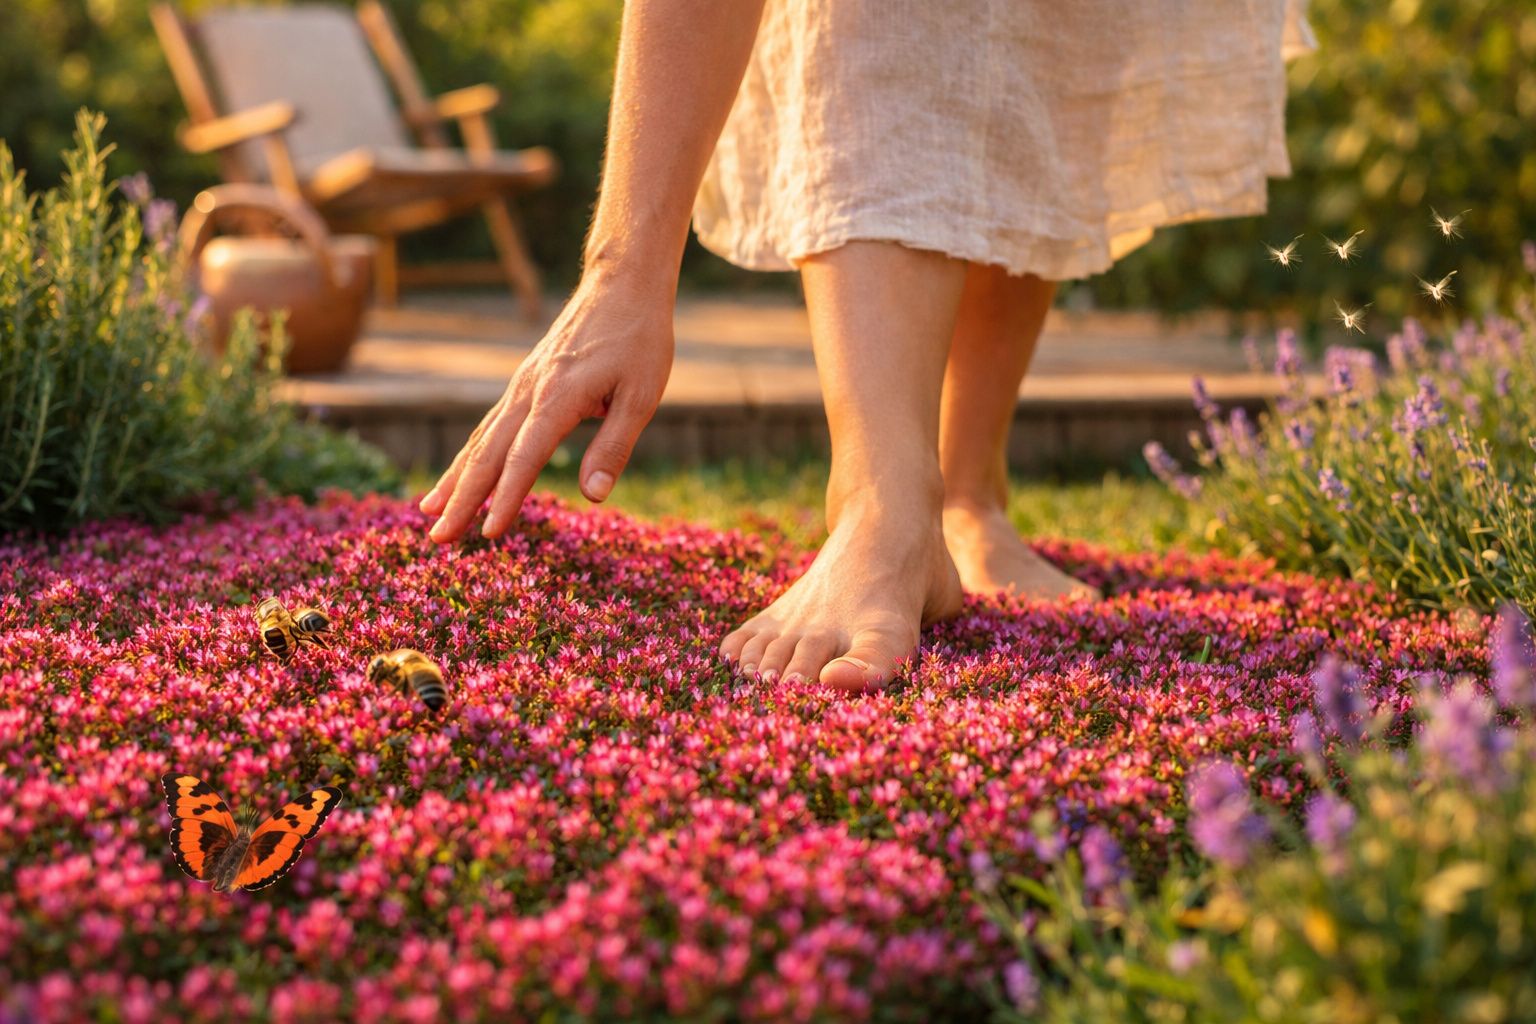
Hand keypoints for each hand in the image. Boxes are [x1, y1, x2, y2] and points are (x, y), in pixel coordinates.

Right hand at [419, 274, 673, 541]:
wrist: (621, 285)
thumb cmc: (639, 341)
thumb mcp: (642, 395)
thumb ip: (614, 446)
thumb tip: (593, 495)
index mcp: (559, 397)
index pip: (525, 458)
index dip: (506, 498)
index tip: (488, 534)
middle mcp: (529, 392)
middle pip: (488, 454)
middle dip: (461, 499)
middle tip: (438, 540)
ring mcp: (521, 386)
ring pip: (480, 440)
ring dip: (454, 479)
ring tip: (429, 513)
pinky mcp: (523, 384)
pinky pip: (489, 426)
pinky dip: (469, 456)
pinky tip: (458, 477)